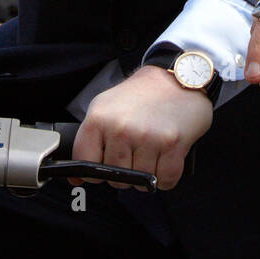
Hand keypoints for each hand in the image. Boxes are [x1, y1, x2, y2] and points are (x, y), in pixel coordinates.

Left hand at [72, 65, 212, 190]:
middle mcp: (121, 128)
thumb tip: (77, 178)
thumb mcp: (108, 106)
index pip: (85, 163)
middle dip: (127, 172)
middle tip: (137, 149)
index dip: (96, 169)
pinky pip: (165, 181)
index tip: (107, 161)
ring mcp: (148, 137)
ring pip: (141, 182)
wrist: (182, 76)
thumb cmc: (144, 93)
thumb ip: (91, 140)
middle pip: (116, 178)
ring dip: (148, 174)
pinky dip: (167, 175)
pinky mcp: (173, 144)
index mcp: (100, 117)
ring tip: (153, 149)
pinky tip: (167, 155)